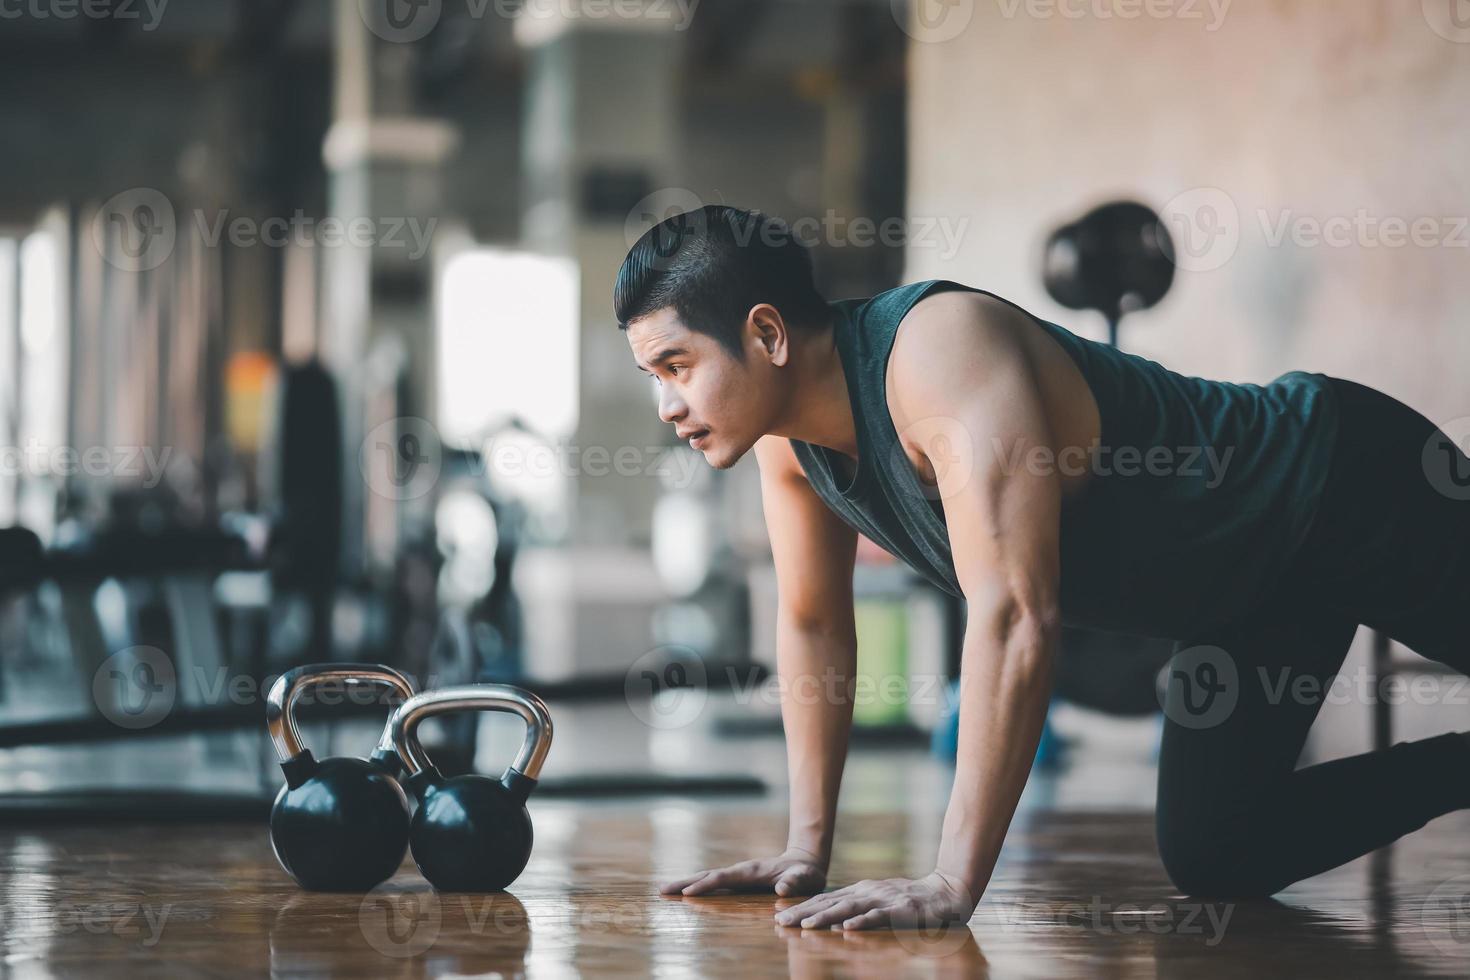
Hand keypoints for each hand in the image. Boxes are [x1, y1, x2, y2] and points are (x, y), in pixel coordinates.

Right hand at [659, 847, 827, 896]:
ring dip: (686, 883)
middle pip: (707, 874)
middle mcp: (740, 871)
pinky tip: (684, 892)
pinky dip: (696, 886)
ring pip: (707, 877)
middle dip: (685, 882)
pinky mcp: (738, 880)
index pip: (723, 878)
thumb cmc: (805, 874)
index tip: (687, 892)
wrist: (805, 862)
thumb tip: (781, 889)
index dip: (706, 885)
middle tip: (661, 889)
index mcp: (751, 871)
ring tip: (664, 889)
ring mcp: (737, 875)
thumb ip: (794, 882)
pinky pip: (713, 883)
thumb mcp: (805, 879)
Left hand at [773, 870, 975, 930]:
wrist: (946, 893)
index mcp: (860, 890)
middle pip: (830, 902)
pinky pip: (879, 916)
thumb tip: (834, 925)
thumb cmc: (909, 902)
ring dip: (826, 917)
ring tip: (806, 924)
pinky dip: (862, 922)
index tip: (779, 917)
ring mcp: (884, 899)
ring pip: (850, 908)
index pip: (825, 899)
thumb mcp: (878, 903)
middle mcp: (868, 891)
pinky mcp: (901, 909)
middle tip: (781, 921)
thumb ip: (857, 911)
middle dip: (804, 912)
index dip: (801, 907)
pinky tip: (848, 929)